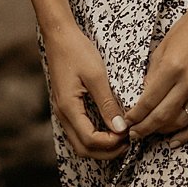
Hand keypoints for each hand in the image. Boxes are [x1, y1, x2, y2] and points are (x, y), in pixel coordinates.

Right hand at [43, 23, 128, 159]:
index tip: (128, 134)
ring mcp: (62, 111)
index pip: (90, 140)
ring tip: (120, 137)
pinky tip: (109, 128)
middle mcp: (62, 114)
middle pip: (83, 148)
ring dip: (100, 146)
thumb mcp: (96, 75)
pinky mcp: (66, 106)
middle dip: (106, 151)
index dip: (110, 143)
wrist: (59, 34)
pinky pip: (78, 131)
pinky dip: (94, 137)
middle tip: (127, 142)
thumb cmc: (77, 50)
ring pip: (79, 142)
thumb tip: (120, 128)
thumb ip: (107, 104)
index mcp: (68, 108)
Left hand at [123, 4, 187, 146]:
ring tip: (151, 134)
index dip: (135, 117)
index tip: (126, 123)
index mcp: (171, 68)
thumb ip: (153, 76)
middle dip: (144, 129)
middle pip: (162, 116)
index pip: (148, 102)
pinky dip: (187, 134)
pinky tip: (174, 141)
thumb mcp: (162, 49)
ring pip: (181, 121)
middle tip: (133, 135)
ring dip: (163, 132)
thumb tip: (143, 101)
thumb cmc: (185, 31)